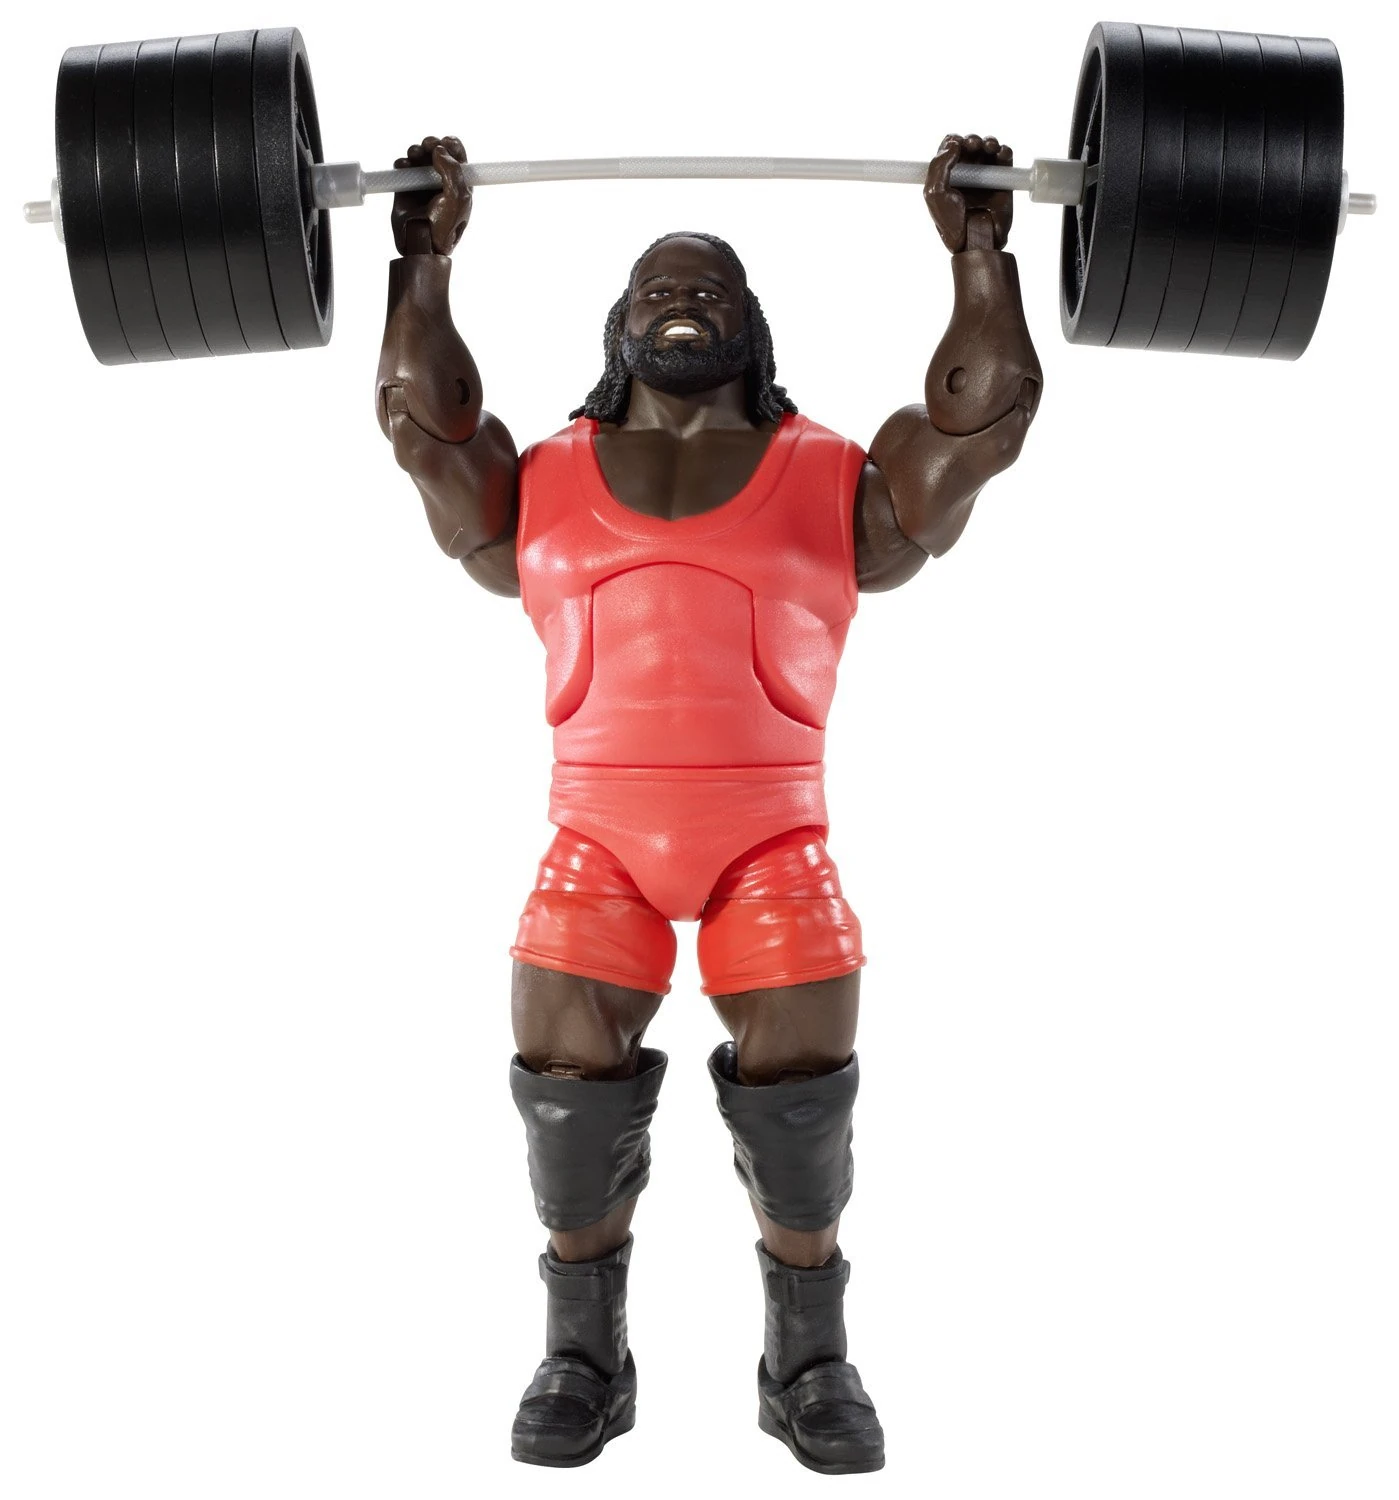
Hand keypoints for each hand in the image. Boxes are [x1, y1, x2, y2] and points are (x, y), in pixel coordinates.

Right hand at [391, 136, 471, 256]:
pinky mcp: (405, 188)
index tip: (446, 143)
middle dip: (432, 144)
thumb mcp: (458, 198)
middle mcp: (441, 181)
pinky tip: (404, 166)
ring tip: (415, 155)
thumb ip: (453, 170)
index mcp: (459, 183)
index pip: (457, 156)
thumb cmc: (444, 226)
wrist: (421, 243)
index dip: (452, 145)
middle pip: (437, 151)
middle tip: (429, 146)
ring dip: (417, 150)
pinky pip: (402, 167)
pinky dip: (402, 162)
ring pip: (419, 156)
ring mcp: (422, 184)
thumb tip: (439, 150)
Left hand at [924, 135, 1013, 253]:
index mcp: (947, 176)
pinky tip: (1000, 153)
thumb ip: (938, 166)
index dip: (954, 141)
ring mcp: (984, 177)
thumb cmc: (951, 222)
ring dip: (989, 142)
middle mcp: (966, 174)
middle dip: (972, 140)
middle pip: (970, 145)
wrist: (974, 240)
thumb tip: (954, 143)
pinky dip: (1004, 151)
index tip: (957, 146)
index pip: (950, 149)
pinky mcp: (1002, 181)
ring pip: (988, 148)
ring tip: (988, 147)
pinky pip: (1005, 159)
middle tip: (973, 146)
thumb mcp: (934, 194)